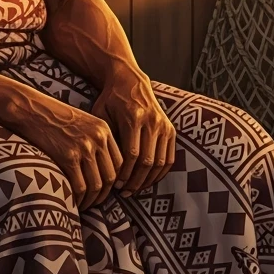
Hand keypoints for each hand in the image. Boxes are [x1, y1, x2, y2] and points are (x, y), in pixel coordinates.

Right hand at [9, 91, 122, 210]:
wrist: (31, 109)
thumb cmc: (53, 116)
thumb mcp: (82, 122)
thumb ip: (95, 139)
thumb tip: (100, 167)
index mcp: (104, 129)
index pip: (119, 162)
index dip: (115, 180)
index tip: (107, 189)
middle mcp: (98, 139)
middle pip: (110, 176)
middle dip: (105, 194)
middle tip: (96, 202)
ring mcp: (84, 148)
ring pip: (96, 185)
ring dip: (92, 200)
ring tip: (84, 205)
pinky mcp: (68, 157)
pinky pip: (80, 187)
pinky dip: (78, 199)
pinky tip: (73, 202)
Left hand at [91, 67, 175, 196]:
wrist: (130, 80)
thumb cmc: (110, 99)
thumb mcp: (101, 114)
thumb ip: (106, 138)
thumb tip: (105, 168)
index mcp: (133, 117)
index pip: (132, 154)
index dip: (125, 173)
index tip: (116, 185)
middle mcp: (152, 121)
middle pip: (147, 161)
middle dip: (136, 180)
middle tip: (125, 192)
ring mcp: (164, 125)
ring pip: (160, 162)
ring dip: (148, 180)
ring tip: (135, 189)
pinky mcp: (171, 129)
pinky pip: (169, 157)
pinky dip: (160, 173)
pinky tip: (148, 180)